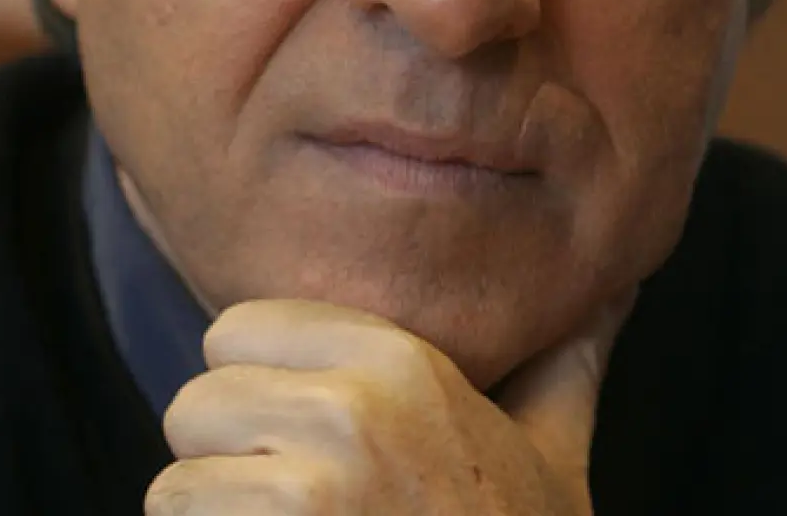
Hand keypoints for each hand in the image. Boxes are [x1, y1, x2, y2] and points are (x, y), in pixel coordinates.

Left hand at [145, 293, 634, 515]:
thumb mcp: (553, 456)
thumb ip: (566, 366)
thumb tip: (612, 293)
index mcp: (401, 363)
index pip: (236, 329)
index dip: (259, 388)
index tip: (305, 438)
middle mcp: (346, 409)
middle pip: (194, 404)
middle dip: (228, 464)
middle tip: (303, 514)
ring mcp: (301, 490)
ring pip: (174, 487)